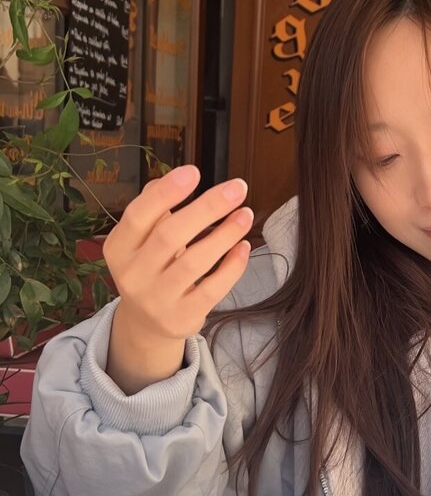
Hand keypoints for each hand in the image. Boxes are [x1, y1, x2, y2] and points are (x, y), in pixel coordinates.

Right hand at [104, 165, 252, 391]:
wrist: (146, 324)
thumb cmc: (151, 268)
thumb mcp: (141, 241)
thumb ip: (154, 210)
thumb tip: (174, 178)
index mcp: (119, 248)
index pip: (138, 215)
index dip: (166, 192)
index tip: (194, 171)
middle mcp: (133, 274)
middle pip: (170, 235)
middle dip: (207, 207)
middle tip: (238, 188)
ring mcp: (156, 299)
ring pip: (194, 262)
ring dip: (225, 234)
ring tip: (246, 214)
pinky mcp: (181, 317)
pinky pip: (212, 288)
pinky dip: (232, 266)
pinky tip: (244, 246)